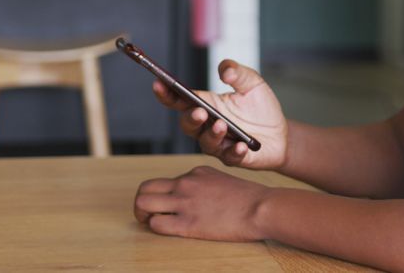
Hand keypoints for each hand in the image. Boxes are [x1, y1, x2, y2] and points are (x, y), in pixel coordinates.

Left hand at [134, 166, 268, 241]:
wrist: (261, 207)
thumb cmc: (248, 198)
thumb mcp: (222, 180)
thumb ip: (204, 183)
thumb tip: (195, 193)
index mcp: (195, 173)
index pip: (164, 182)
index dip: (161, 196)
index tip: (166, 206)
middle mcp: (185, 183)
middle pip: (145, 188)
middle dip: (142, 203)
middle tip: (148, 214)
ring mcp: (184, 202)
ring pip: (143, 203)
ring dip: (142, 215)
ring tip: (151, 223)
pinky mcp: (187, 223)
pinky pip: (156, 223)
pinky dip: (155, 227)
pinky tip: (168, 230)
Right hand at [153, 59, 287, 169]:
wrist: (281, 134)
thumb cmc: (261, 108)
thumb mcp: (252, 83)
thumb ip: (238, 72)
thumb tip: (225, 70)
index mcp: (207, 105)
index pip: (180, 100)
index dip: (166, 93)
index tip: (158, 83)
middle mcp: (207, 126)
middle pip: (187, 124)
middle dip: (190, 118)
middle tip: (200, 111)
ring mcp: (219, 144)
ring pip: (205, 142)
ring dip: (211, 134)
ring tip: (221, 124)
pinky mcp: (234, 157)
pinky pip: (230, 156)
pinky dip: (234, 151)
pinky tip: (242, 145)